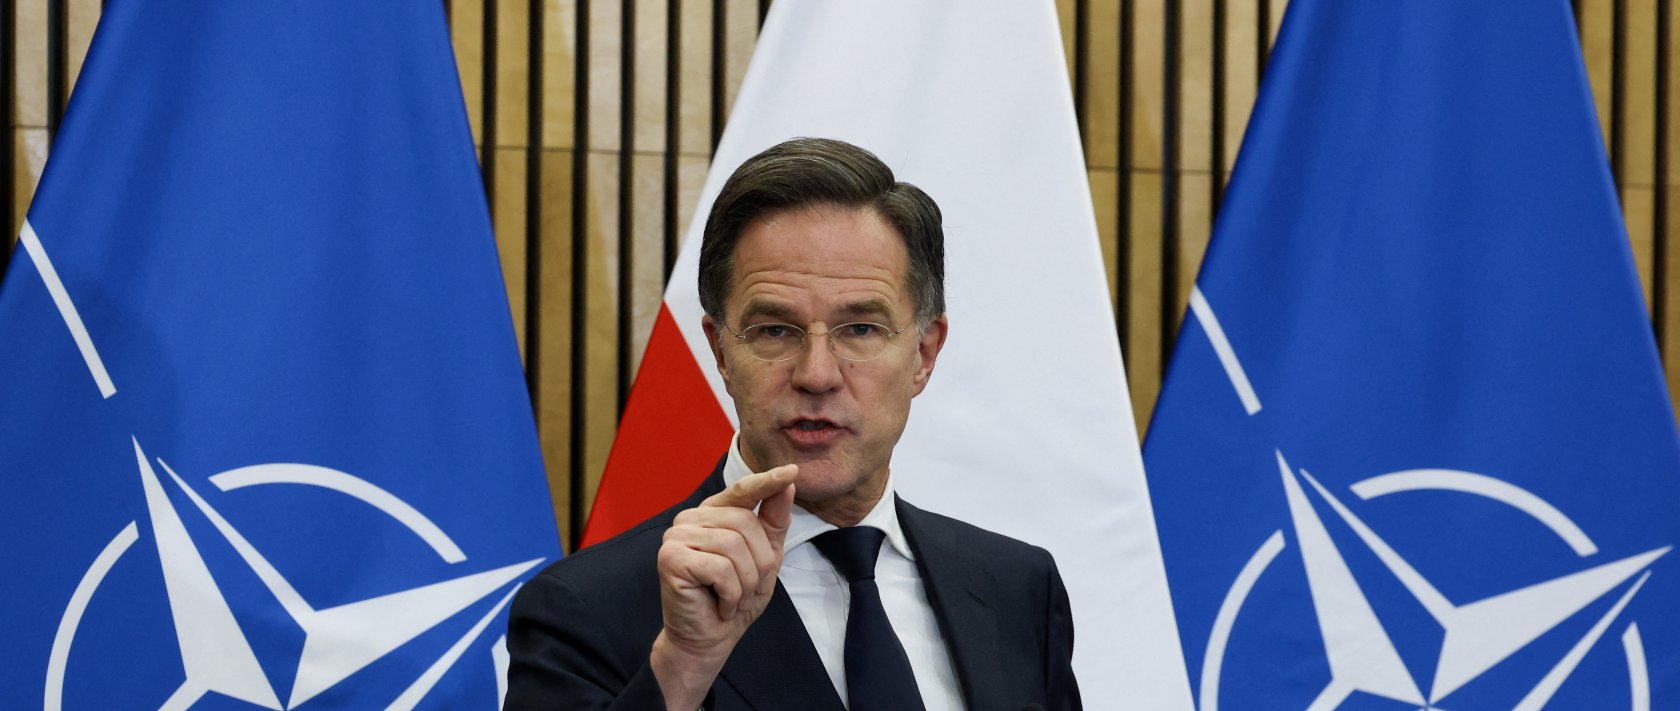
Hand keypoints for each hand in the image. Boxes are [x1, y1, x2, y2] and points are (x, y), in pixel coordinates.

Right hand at [650, 464, 796, 708]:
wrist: (709, 639)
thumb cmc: (734, 597)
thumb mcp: (765, 557)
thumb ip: (773, 521)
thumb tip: (787, 483)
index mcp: (713, 513)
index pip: (743, 490)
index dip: (766, 481)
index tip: (792, 471)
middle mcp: (691, 518)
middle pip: (744, 523)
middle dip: (759, 563)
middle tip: (750, 590)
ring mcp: (677, 536)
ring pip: (734, 546)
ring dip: (746, 582)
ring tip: (735, 599)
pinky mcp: (671, 558)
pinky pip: (719, 568)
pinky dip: (730, 593)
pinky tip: (721, 605)